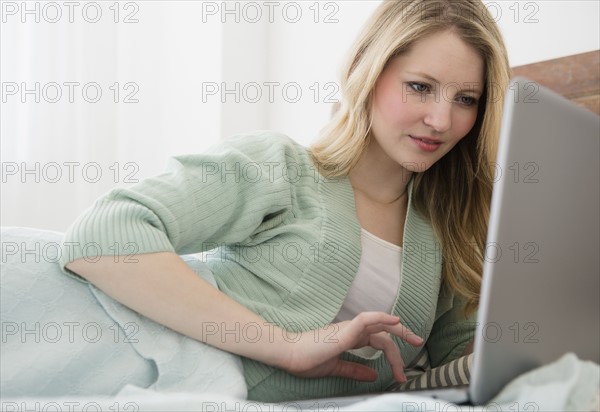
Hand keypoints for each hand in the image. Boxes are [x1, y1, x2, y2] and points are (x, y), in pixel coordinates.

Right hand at [282, 312, 422, 382]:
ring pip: (378, 323)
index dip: (391, 354)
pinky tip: (394, 320)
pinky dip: (381, 318)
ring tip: (413, 338)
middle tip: (418, 344)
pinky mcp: (344, 331)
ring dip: (398, 329)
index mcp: (349, 338)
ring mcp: (348, 329)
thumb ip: (355, 370)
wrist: (290, 355)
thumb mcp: (336, 368)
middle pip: (382, 330)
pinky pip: (366, 319)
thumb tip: (373, 375)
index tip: (400, 371)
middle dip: (402, 336)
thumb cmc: (307, 359)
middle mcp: (350, 330)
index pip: (377, 341)